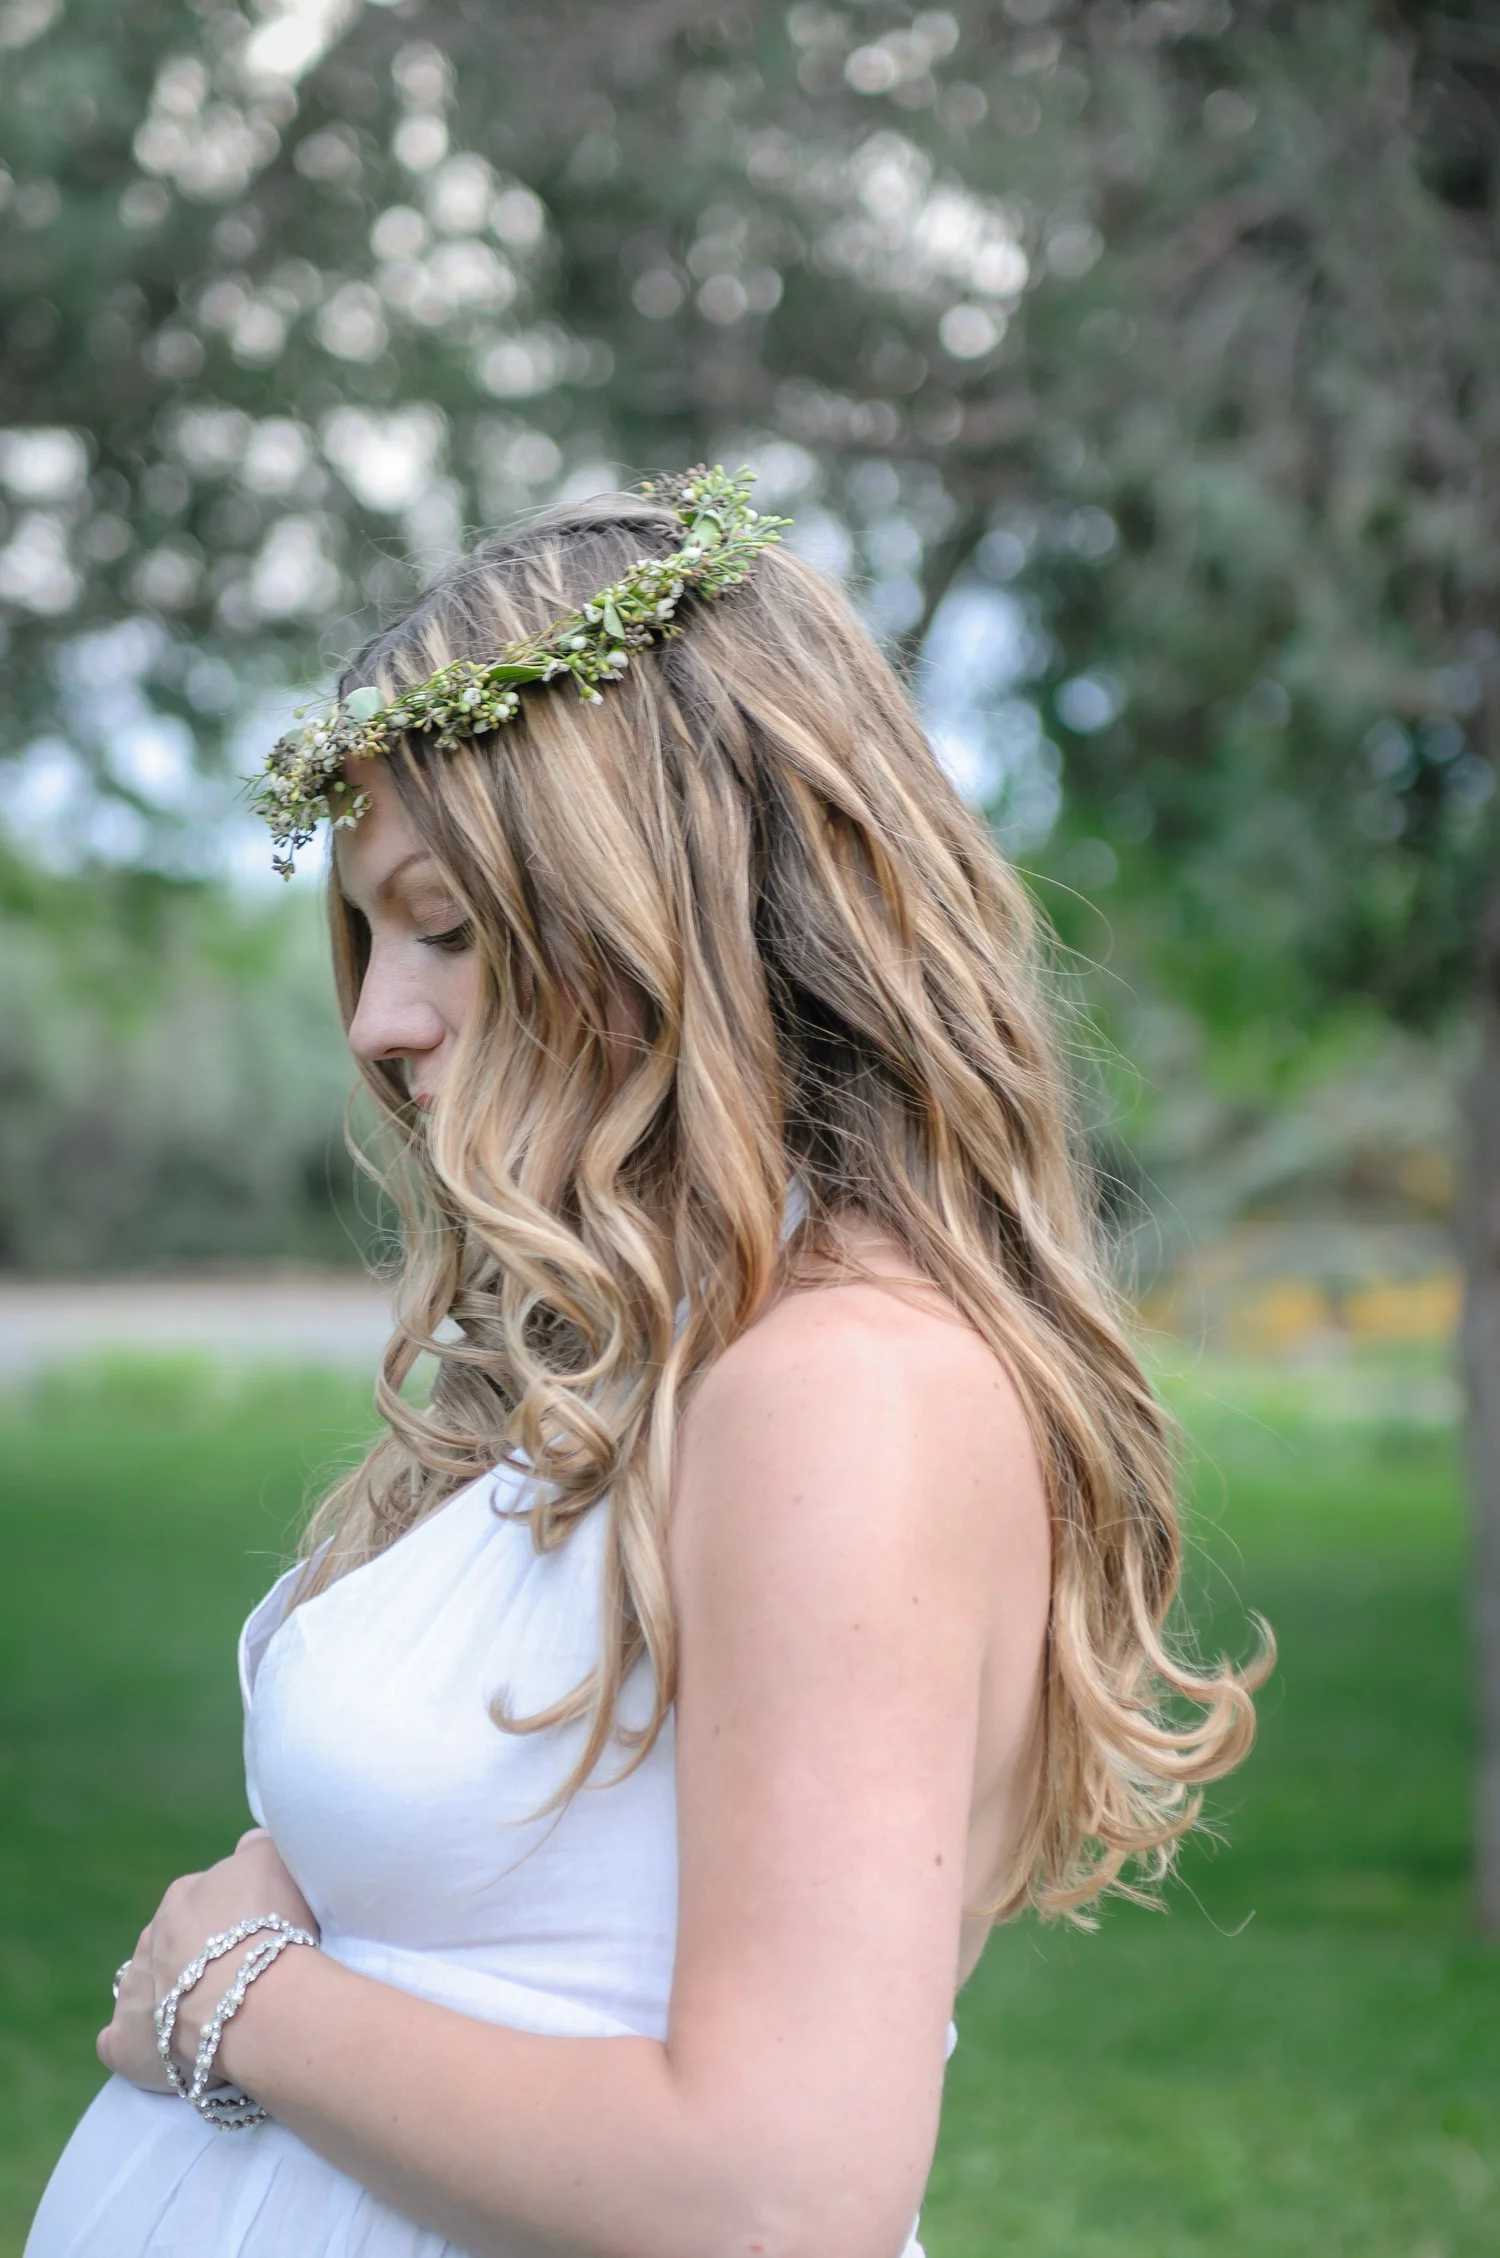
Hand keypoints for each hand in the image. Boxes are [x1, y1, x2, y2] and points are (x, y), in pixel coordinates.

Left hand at [98, 1829, 317, 2092]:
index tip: (256, 1939)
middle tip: (239, 1978)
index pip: (204, 1899)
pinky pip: (120, 2040)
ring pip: (147, 1986)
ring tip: (211, 2017)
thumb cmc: (270, 1926)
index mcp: (184, 1894)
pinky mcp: (125, 2041)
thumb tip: (248, 1846)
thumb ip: (255, 1848)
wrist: (251, 1997)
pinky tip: (163, 2053)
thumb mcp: (272, 1859)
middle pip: (174, 1943)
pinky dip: (136, 2044)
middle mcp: (151, 1936)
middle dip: (199, 1958)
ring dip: (170, 1998)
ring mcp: (133, 1988)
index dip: (232, 1920)